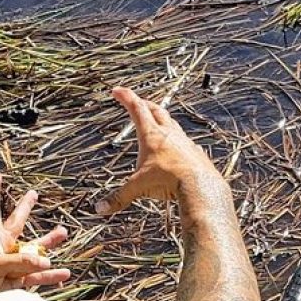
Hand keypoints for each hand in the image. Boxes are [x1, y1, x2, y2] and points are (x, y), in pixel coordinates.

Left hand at [0, 171, 70, 295]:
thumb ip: (19, 261)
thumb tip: (45, 261)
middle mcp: (2, 246)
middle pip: (16, 222)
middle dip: (25, 208)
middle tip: (33, 194)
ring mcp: (12, 263)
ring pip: (33, 250)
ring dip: (48, 242)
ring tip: (62, 233)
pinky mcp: (17, 281)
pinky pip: (37, 276)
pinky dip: (50, 276)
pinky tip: (63, 274)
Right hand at [95, 87, 219, 214]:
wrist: (200, 186)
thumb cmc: (168, 181)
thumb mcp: (138, 188)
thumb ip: (119, 197)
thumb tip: (99, 209)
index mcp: (151, 135)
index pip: (136, 109)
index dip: (125, 98)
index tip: (117, 91)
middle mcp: (169, 134)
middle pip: (156, 111)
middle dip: (145, 104)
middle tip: (139, 102)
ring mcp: (184, 142)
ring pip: (173, 125)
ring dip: (164, 121)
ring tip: (159, 122)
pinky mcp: (195, 153)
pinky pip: (186, 143)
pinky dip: (179, 142)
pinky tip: (179, 148)